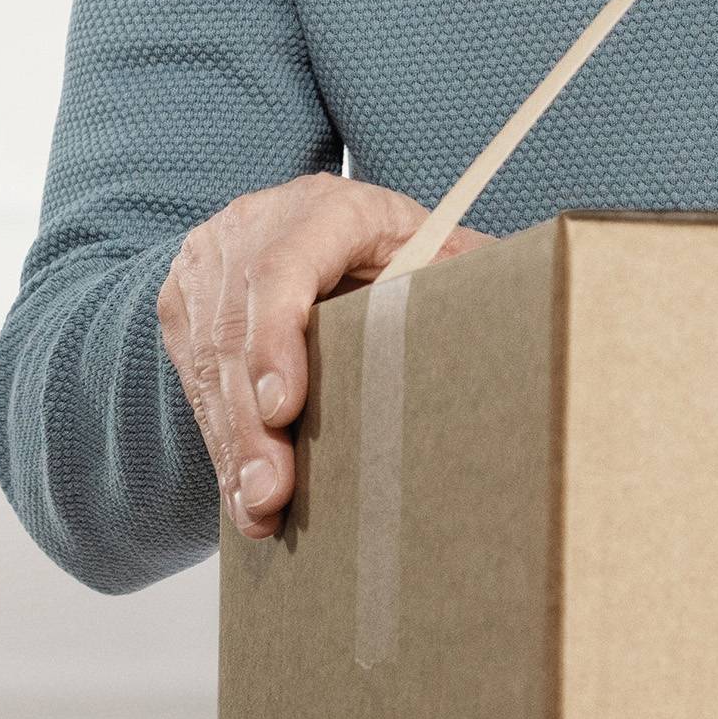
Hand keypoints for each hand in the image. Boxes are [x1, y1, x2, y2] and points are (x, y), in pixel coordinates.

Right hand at [156, 172, 494, 539]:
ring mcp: (207, 265)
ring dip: (232, 445)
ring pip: (208, 363)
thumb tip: (534, 297)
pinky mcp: (182, 305)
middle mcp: (253, 227)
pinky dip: (219, 440)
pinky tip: (240, 491)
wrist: (291, 223)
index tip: (284, 406)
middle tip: (272, 494)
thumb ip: (463, 269)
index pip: (284, 269)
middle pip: (239, 329)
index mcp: (323, 208)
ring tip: (258, 511)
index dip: (276, 340)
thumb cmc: (379, 245)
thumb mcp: (427, 243)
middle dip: (252, 423)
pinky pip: (193, 380)